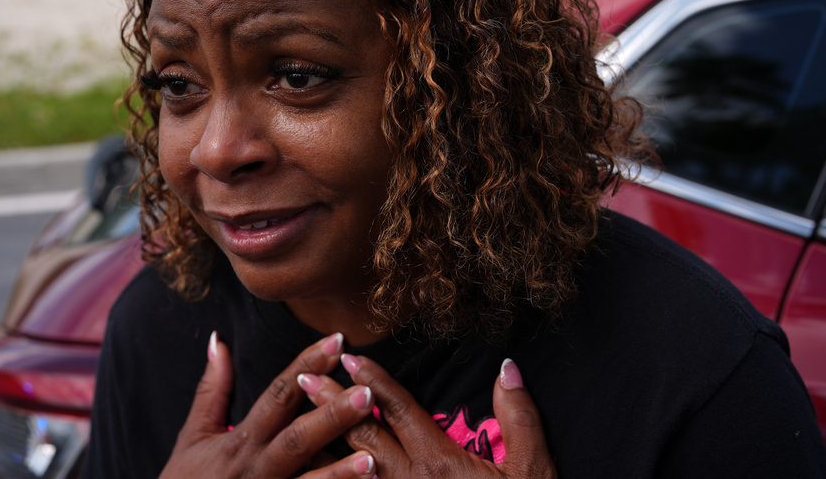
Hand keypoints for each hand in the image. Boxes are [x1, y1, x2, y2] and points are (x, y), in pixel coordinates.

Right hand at [160, 332, 378, 478]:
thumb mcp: (193, 437)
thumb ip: (212, 390)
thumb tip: (218, 341)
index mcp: (240, 441)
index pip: (278, 395)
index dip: (307, 365)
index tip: (336, 340)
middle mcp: (255, 469)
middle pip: (297, 438)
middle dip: (332, 416)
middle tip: (366, 392)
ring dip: (339, 473)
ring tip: (371, 459)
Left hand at [298, 354, 556, 478]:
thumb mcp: (532, 471)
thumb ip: (519, 418)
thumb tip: (507, 368)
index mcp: (440, 463)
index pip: (399, 410)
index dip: (374, 381)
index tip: (350, 358)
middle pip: (362, 436)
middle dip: (332, 405)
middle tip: (304, 379)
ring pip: (349, 473)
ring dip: (322, 445)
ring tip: (293, 425)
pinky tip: (309, 476)